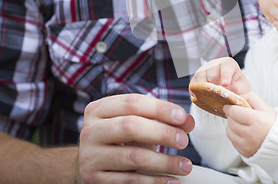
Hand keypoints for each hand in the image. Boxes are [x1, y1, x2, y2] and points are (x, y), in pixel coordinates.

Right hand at [77, 94, 194, 182]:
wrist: (92, 164)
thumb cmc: (121, 138)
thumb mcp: (137, 123)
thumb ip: (161, 118)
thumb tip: (188, 122)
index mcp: (99, 109)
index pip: (133, 102)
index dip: (161, 109)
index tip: (183, 118)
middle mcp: (90, 130)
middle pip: (131, 126)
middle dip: (163, 133)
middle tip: (184, 142)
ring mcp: (90, 156)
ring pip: (133, 157)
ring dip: (164, 162)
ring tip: (185, 165)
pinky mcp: (93, 179)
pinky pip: (129, 181)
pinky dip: (154, 181)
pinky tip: (172, 180)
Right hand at [191, 57, 249, 94]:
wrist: (228, 93)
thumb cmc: (237, 89)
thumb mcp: (242, 89)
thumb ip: (238, 89)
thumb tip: (228, 91)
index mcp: (228, 63)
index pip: (226, 66)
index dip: (225, 74)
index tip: (225, 84)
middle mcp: (215, 64)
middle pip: (211, 72)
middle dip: (214, 84)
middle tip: (216, 96)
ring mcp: (204, 69)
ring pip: (200, 77)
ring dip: (203, 88)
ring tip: (208, 98)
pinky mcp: (196, 77)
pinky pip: (193, 83)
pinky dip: (194, 91)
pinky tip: (199, 97)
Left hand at [223, 92, 275, 157]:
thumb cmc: (272, 123)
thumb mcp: (265, 106)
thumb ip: (250, 97)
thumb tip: (236, 98)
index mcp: (257, 120)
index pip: (234, 112)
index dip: (230, 108)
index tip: (230, 107)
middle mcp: (251, 134)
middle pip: (231, 121)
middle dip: (232, 116)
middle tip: (237, 115)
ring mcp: (247, 145)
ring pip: (229, 132)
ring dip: (232, 126)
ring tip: (241, 124)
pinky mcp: (245, 152)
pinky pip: (232, 141)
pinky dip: (235, 136)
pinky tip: (243, 133)